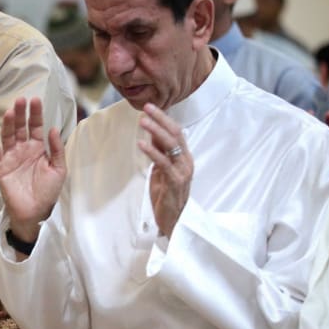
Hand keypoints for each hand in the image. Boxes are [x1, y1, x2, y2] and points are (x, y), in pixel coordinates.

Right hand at [0, 97, 66, 241]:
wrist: (35, 213)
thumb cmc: (48, 193)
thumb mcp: (59, 170)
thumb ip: (56, 149)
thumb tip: (54, 128)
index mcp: (38, 148)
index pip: (36, 126)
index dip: (36, 114)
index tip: (35, 100)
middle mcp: (23, 149)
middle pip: (21, 127)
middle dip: (21, 114)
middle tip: (20, 100)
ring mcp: (11, 157)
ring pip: (8, 136)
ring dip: (9, 124)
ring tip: (10, 113)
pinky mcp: (1, 168)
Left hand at [137, 103, 192, 236]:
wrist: (174, 221)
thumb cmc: (167, 196)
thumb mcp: (161, 170)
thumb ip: (160, 153)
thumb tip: (152, 134)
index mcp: (184, 157)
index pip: (176, 132)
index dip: (164, 119)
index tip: (150, 107)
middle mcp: (186, 161)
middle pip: (175, 134)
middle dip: (161, 119)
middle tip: (147, 107)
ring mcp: (182, 171)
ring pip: (171, 145)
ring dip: (155, 131)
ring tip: (142, 121)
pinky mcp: (175, 181)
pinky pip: (163, 163)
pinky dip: (152, 151)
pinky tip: (141, 143)